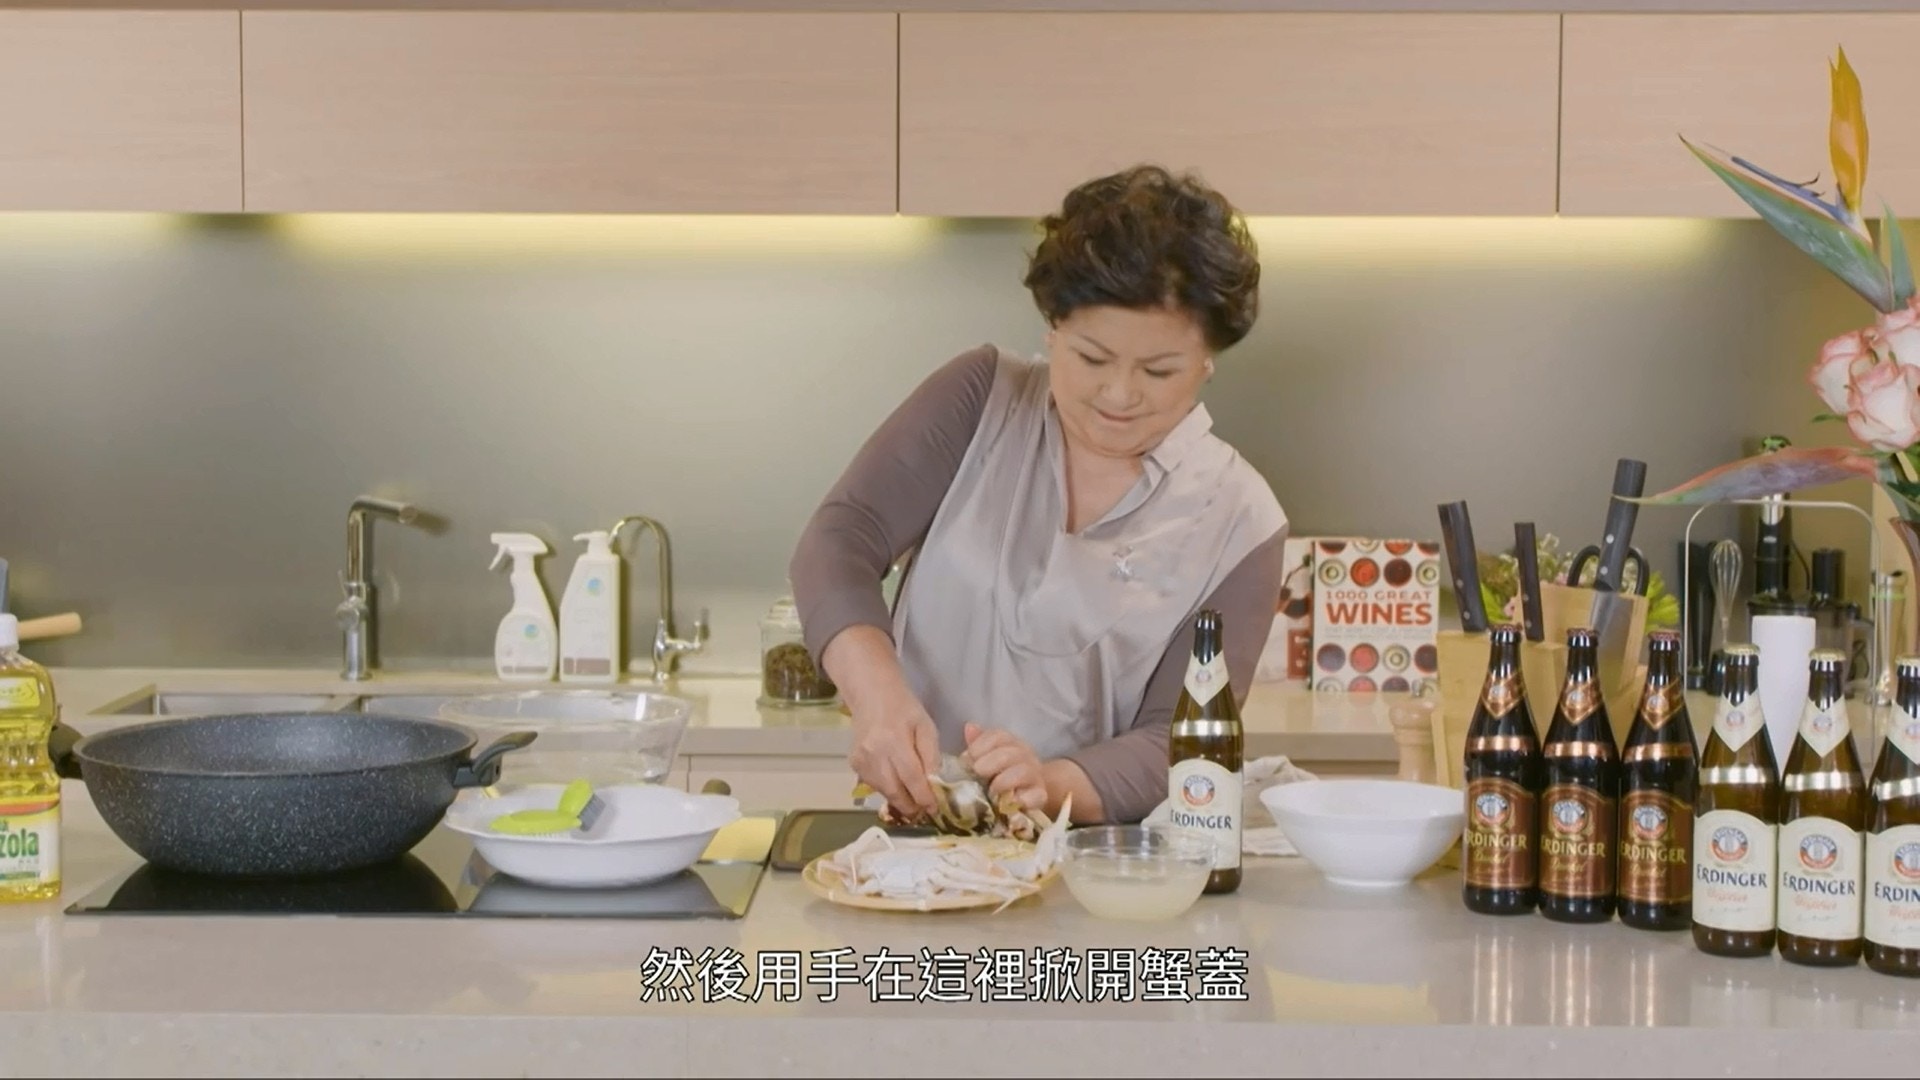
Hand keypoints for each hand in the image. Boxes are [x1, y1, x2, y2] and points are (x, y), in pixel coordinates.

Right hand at [847, 684, 942, 819]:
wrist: (872, 695)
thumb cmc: (904, 708)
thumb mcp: (926, 727)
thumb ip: (931, 756)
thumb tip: (934, 783)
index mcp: (894, 741)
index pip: (911, 778)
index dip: (924, 797)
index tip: (934, 809)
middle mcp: (874, 753)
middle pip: (894, 791)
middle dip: (910, 806)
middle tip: (924, 811)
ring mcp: (861, 760)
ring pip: (883, 791)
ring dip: (899, 799)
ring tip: (912, 799)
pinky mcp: (854, 764)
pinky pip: (874, 785)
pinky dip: (887, 788)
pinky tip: (896, 782)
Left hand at [961, 723, 1047, 813]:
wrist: (1028, 795)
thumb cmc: (1001, 775)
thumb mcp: (986, 759)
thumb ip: (977, 745)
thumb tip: (970, 727)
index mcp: (1010, 744)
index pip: (999, 736)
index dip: (982, 744)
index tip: (969, 757)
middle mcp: (1025, 756)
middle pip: (1013, 752)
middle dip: (992, 761)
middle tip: (978, 772)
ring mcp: (1035, 776)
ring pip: (1024, 772)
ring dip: (1004, 781)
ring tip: (991, 791)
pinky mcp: (1040, 797)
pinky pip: (1037, 795)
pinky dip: (1023, 799)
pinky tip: (1010, 802)